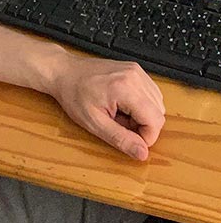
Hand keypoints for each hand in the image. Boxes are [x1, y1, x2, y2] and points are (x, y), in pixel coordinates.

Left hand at [48, 52, 165, 159]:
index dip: (145, 137)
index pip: (156, 121)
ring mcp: (136, 70)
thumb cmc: (74, 94)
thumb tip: (142, 153)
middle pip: (159, 113)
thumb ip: (121, 139)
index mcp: (126, 88)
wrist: (63, 72)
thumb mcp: (94, 123)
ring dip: (143, 115)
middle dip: (143, 126)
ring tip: (119, 113)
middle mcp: (135, 76)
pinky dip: (141, 104)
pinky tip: (122, 104)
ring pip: (157, 103)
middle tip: (119, 124)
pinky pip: (150, 93)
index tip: (127, 137)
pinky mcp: (134, 70)